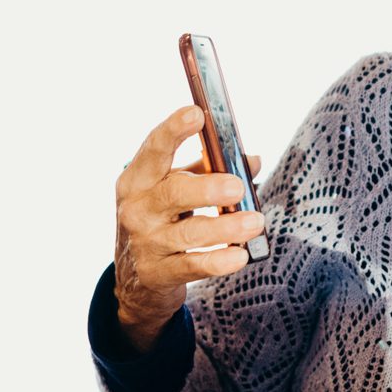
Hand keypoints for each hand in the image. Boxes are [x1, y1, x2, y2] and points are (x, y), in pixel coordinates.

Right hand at [113, 106, 264, 351]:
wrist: (135, 278)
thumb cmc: (163, 218)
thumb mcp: (179, 188)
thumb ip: (212, 170)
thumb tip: (253, 160)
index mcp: (139, 179)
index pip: (153, 149)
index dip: (173, 130)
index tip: (196, 113)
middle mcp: (137, 208)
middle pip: (174, 193)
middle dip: (208, 188)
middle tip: (238, 187)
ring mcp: (146, 243)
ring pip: (189, 232)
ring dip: (225, 227)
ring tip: (255, 221)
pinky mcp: (157, 273)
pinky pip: (192, 266)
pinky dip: (218, 261)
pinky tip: (240, 255)